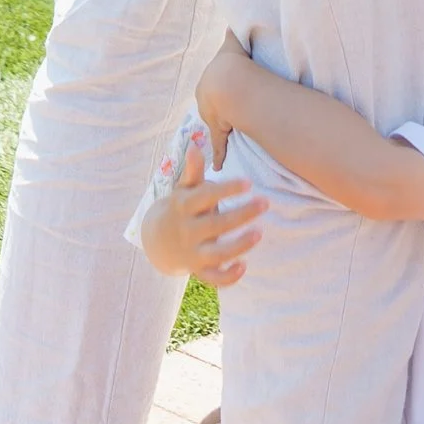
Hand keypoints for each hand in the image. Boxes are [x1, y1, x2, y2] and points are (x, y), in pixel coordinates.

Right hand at [149, 129, 264, 286]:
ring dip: (239, 245)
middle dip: (241, 215)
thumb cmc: (181, 208)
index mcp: (185, 206)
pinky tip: (245, 266)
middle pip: (215, 225)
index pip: (206, 196)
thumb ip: (192, 171)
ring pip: (217, 253)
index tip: (249, 182)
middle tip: (265, 203)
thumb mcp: (184, 189)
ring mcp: (193, 252)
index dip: (227, 189)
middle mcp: (188, 230)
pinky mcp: (199, 270)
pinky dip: (228, 277)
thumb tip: (195, 145)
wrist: (157, 241)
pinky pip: (214, 278)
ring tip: (260, 233)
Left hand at [196, 30, 258, 164]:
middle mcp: (206, 101)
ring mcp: (213, 118)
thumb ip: (233, 33)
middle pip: (211, 105)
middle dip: (218, 107)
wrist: (229, 85)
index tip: (228, 90)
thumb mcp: (232, 45)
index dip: (219, 88)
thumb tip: (233, 20)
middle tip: (231, 108)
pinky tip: (219, 165)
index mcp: (207, 83)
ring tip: (231, 128)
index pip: (212, 87)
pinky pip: (219, 145)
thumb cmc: (230, 64)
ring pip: (215, 124)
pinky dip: (218, 156)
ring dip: (221, 128)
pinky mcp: (219, 132)